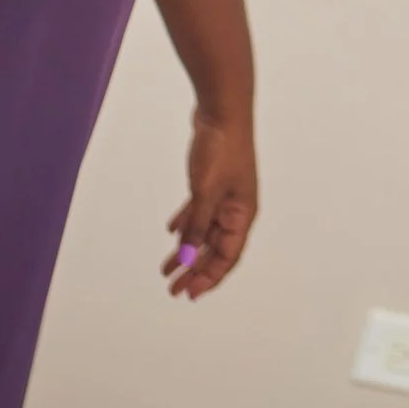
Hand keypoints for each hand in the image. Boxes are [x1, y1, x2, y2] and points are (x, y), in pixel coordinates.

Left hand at [161, 107, 256, 298]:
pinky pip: (199, 212)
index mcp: (242, 215)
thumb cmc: (221, 150)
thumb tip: (186, 258)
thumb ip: (196, 227)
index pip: (227, 257)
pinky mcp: (212, 183)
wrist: (222, 113)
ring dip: (186, 250)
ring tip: (166, 268)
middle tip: (173, 289)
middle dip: (194, 270)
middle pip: (216, 249)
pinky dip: (186, 224)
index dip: (209, 278)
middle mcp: (236, 209)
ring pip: (205, 232)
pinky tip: (172, 232)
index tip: (189, 294)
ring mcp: (225, 196)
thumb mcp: (205, 193)